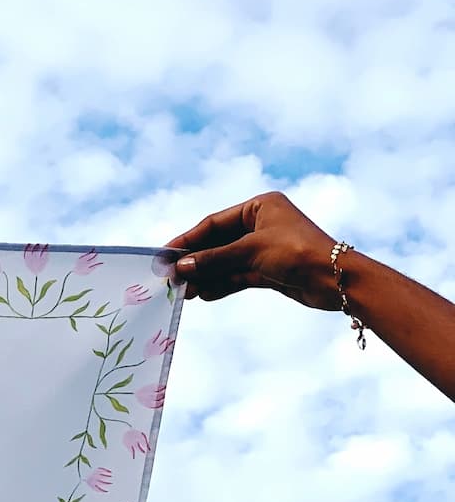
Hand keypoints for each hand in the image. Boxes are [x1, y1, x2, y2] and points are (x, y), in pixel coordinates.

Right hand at [166, 191, 340, 310]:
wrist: (337, 280)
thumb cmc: (297, 252)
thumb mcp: (251, 251)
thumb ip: (214, 259)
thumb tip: (180, 268)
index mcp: (260, 207)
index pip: (214, 223)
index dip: (188, 240)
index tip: (165, 255)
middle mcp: (261, 225)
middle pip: (218, 243)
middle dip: (196, 261)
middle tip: (171, 278)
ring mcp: (265, 248)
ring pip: (227, 262)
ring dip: (206, 276)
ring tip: (184, 292)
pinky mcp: (270, 270)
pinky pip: (238, 275)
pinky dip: (222, 284)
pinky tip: (204, 294)